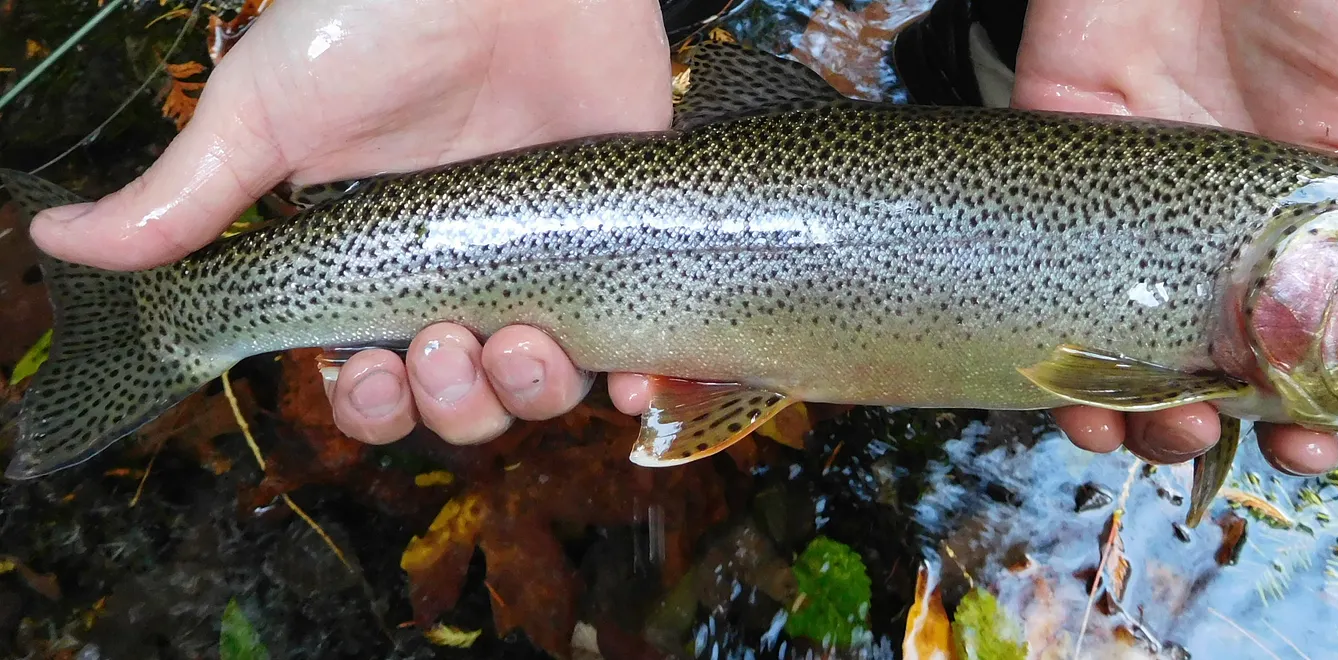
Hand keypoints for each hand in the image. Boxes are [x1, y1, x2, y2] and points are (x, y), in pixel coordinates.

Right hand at [26, 0, 673, 444]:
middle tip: (453, 344)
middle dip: (454, 405)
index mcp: (377, 257)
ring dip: (532, 394)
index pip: (373, 372)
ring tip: (525, 344)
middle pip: (461, 397)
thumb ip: (183, 195)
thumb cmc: (378, 15)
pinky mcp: (624, 227)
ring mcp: (548, 250)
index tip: (374, 379)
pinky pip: (642, 337)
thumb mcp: (267, 108)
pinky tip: (633, 390)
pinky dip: (642, 383)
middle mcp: (463, 267)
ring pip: (545, 381)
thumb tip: (54, 242)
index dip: (372, 406)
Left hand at [1015, 0, 1337, 474]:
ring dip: (1133, 410)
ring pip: (1122, 337)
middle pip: (1205, 354)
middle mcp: (1218, 219)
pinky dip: (1052, 348)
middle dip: (1211, 424)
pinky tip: (1075, 394)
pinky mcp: (1065, 158)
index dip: (1310, 403)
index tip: (1312, 447)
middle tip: (1218, 443)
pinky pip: (1048, 272)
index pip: (1303, 333)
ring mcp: (1139, 197)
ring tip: (1152, 431)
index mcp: (1305, 211)